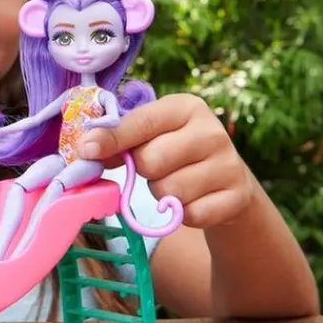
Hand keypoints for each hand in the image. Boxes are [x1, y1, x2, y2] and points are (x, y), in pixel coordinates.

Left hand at [77, 93, 256, 229]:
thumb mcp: (150, 137)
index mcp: (186, 107)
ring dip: (162, 195)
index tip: (86, 150)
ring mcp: (229, 164)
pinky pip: (190, 215)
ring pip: (168, 191)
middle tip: (156, 168)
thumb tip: (86, 149)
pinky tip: (194, 201)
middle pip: (151, 161)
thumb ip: (119, 139)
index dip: (111, 138)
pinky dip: (182, 215)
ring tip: (176, 182)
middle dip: (143, 172)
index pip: (141, 122)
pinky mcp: (237, 197)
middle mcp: (212, 132)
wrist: (226, 182)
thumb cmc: (174, 152)